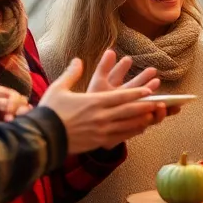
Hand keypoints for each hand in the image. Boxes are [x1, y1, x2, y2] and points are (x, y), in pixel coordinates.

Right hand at [0, 86, 29, 131]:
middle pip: (12, 92)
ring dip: (13, 106)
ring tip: (12, 120)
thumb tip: (28, 109)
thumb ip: (7, 114)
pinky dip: (3, 107)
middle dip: (19, 105)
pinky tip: (7, 118)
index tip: (23, 119)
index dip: (21, 105)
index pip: (13, 94)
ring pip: (5, 94)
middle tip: (18, 120)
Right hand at [40, 55, 170, 153]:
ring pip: (128, 125)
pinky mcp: (98, 142)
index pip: (121, 96)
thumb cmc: (49, 112)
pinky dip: (132, 132)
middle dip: (146, 106)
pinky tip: (139, 130)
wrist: (42, 138)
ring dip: (142, 120)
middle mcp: (101, 117)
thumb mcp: (58, 89)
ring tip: (154, 116)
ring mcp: (101, 131)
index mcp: (93, 102)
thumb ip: (71, 74)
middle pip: (129, 110)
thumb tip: (77, 60)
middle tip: (160, 103)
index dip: (137, 93)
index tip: (149, 90)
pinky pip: (120, 137)